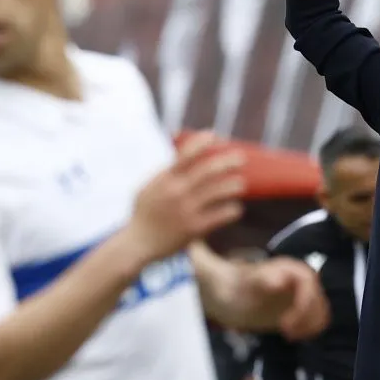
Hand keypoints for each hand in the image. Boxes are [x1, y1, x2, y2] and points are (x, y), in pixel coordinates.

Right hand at [124, 132, 245, 264]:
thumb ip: (165, 171)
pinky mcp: (195, 228)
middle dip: (228, 161)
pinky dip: (232, 210)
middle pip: (208, 169)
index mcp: (165, 179)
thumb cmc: (144, 213)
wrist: (138, 243)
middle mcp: (177, 191)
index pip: (186, 154)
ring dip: (233, 186)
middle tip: (241, 158)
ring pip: (219, 191)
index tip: (215, 135)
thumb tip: (180, 152)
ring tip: (240, 184)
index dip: (202, 141)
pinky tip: (236, 209)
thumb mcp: (149, 187)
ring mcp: (187, 210)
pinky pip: (221, 215)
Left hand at [240, 257, 329, 340]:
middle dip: (304, 318)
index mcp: (292, 269)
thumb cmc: (237, 285)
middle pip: (318, 300)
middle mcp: (302, 280)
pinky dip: (309, 330)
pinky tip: (291, 336)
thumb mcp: (246, 282)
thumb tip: (279, 282)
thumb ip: (262, 279)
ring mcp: (304, 294)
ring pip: (321, 312)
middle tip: (284, 330)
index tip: (286, 322)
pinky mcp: (302, 309)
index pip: (310, 284)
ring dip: (308, 326)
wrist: (230, 294)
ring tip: (287, 334)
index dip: (303, 305)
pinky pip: (316, 321)